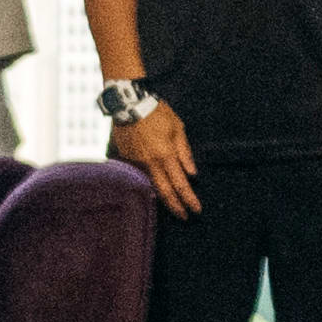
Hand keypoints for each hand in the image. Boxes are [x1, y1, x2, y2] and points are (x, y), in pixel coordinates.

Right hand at [115, 92, 201, 213]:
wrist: (130, 104)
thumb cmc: (158, 113)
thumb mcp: (178, 128)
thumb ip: (185, 152)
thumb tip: (192, 174)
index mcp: (166, 155)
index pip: (180, 184)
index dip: (189, 199)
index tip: (196, 210)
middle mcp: (150, 163)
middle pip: (164, 192)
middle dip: (176, 207)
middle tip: (184, 217)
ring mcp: (136, 162)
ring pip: (150, 186)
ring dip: (162, 198)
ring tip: (172, 206)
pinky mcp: (125, 159)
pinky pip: (139, 176)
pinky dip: (147, 184)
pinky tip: (153, 188)